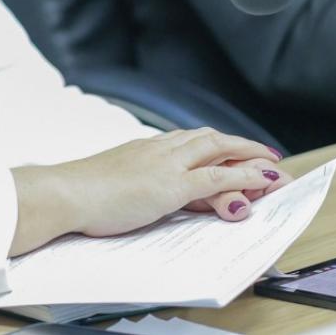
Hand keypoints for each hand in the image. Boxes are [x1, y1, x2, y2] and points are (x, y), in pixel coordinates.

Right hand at [10, 128, 289, 254]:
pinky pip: (216, 177)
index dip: (212, 146)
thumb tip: (143, 195)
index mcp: (141, 149)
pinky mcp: (171, 185)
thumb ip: (133, 186)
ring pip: (217, 151)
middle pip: (208, 139)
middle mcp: (157, 149)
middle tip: (265, 156)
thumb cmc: (77, 195)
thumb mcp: (113, 186)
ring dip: (249, 156)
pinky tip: (262, 181)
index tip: (229, 153)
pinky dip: (243, 177)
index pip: (186, 141)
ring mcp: (166, 165)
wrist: (62, 194)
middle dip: (240, 146)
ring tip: (273, 167)